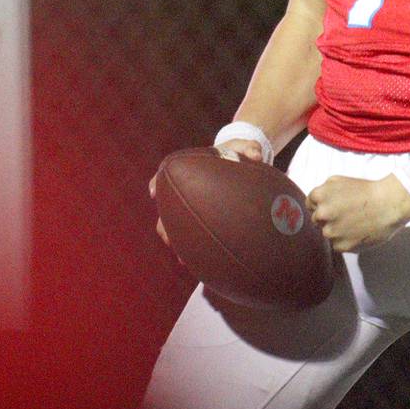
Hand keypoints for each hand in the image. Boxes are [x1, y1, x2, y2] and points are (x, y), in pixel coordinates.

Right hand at [149, 138, 264, 247]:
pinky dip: (191, 246)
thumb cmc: (237, 153)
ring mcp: (189, 204)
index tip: (153, 192)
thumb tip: (256, 155)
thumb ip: (249, 148)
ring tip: (183, 257)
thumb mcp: (244, 147)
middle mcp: (183, 188)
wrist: (238, 161)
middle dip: (165, 224)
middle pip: (165, 208)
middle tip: (168, 237)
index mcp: (189, 169)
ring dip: (176, 240)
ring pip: (174, 225)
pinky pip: (190, 232)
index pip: (165, 175)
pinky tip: (197, 261)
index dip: (156, 184)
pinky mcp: (199, 215)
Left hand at [307, 175, 409, 252]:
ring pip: (327, 233)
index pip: (310, 204)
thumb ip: (323, 191)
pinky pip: (338, 245)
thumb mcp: (340, 180)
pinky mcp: (341, 246)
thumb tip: (315, 204)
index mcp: (320, 195)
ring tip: (354, 223)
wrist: (390, 204)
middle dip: (328, 217)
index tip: (334, 205)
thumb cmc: (367, 190)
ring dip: (337, 230)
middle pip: (317, 219)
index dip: (322, 204)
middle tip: (346, 214)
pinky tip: (358, 231)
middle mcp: (322, 214)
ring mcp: (331, 231)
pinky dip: (346, 240)